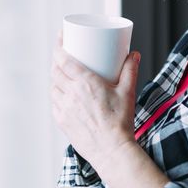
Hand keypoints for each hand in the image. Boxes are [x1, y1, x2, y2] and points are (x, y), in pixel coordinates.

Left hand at [51, 29, 140, 173]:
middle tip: (64, 53)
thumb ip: (131, 70)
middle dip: (56, 59)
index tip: (60, 36)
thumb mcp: (128, 92)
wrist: (112, 151)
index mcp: (85, 83)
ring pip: (52, 86)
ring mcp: (64, 108)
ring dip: (55, 77)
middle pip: (55, 70)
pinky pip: (54, 102)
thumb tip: (134, 54)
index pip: (63, 59)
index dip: (58, 45)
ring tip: (63, 72)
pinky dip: (56, 94)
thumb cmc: (121, 122)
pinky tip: (62, 93)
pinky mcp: (62, 121)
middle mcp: (71, 94)